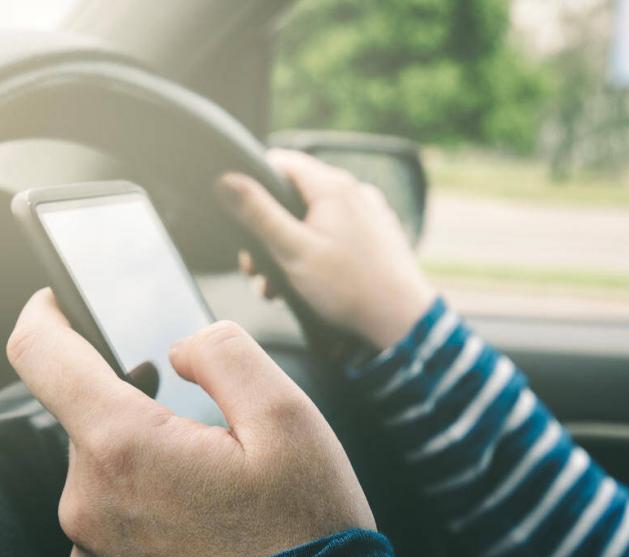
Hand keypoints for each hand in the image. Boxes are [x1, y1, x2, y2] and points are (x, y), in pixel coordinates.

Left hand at [6, 289, 374, 556]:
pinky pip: (117, 520)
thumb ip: (227, 355)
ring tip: (223, 491)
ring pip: (109, 470)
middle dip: (142, 407)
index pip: (41, 355)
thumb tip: (185, 347)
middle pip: (91, 418)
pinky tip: (208, 527)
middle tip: (214, 432)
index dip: (44, 314)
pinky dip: (153, 507)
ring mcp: (93, 550)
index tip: (58, 301)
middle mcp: (88, 500)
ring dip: (152, 461)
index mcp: (124, 446)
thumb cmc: (301, 541)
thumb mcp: (289, 421)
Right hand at [218, 149, 435, 349]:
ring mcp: (369, 214)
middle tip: (255, 269)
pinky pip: (337, 234)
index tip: (240, 217)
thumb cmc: (348, 288)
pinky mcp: (377, 237)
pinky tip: (308, 285)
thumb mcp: (292, 251)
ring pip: (314, 219)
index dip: (254, 184)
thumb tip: (226, 179)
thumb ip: (257, 214)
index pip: (281, 162)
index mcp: (333, 186)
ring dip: (289, 249)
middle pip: (295, 196)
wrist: (401, 322)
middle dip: (268, 232)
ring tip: (277, 286)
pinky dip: (316, 253)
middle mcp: (355, 191)